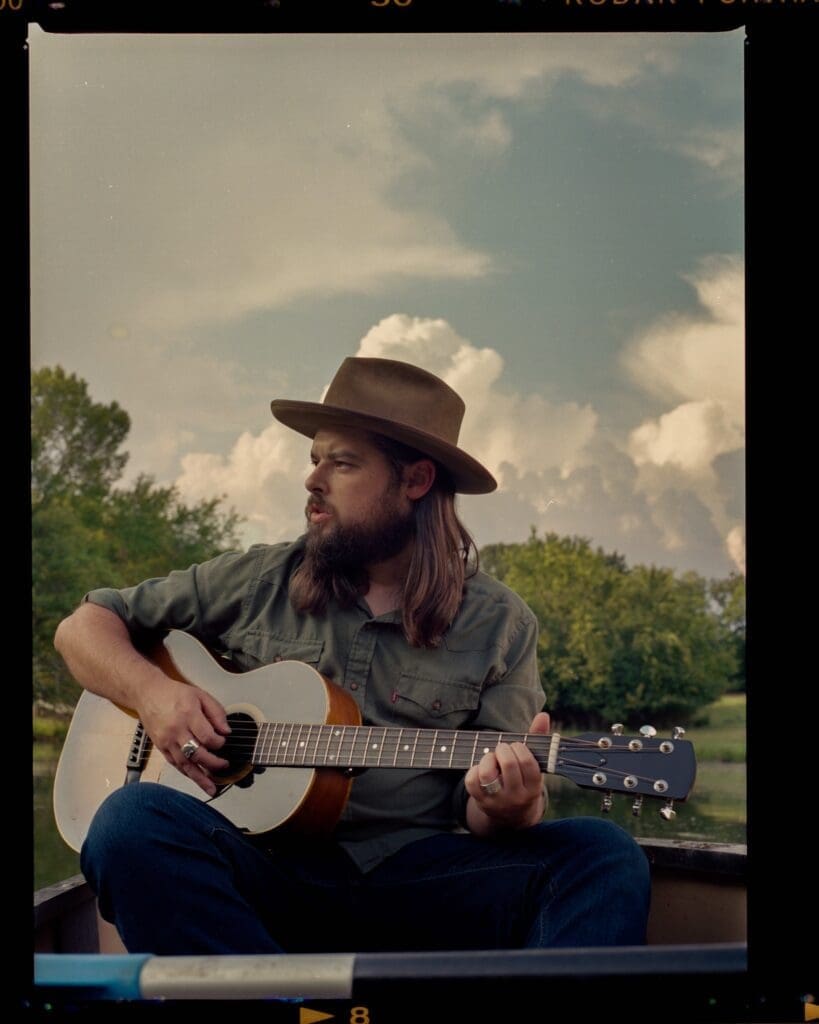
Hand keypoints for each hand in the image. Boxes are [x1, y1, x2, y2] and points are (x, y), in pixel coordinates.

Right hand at [137, 677, 231, 795]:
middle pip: (196, 753)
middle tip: (224, 766)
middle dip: (213, 763)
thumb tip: (226, 730)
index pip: (207, 736)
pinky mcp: (161, 747)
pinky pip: (175, 763)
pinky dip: (187, 772)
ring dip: (200, 778)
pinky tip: (196, 779)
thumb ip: (216, 712)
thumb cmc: (174, 693)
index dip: (219, 743)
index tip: (223, 742)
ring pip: (185, 764)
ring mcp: (167, 740)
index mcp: (188, 714)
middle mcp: (176, 730)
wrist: (147, 694)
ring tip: (212, 788)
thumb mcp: (200, 695)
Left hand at [464, 711, 550, 832]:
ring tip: (491, 757)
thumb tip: (543, 715)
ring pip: (488, 774)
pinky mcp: (480, 802)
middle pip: (508, 765)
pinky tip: (481, 768)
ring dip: (487, 758)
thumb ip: (538, 739)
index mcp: (533, 787)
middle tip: (502, 749)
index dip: (519, 748)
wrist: (511, 816)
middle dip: (503, 749)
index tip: (516, 746)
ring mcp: (498, 801)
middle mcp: (517, 797)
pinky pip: (472, 781)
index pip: (527, 763)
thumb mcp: (533, 764)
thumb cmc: (523, 779)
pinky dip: (474, 769)